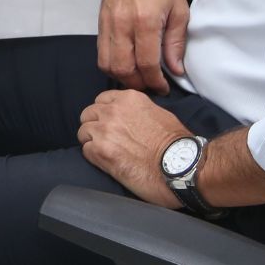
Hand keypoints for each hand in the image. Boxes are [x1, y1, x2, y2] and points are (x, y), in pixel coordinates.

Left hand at [79, 89, 189, 207]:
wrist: (180, 165)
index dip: (104, 113)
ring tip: (108, 153)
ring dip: (92, 142)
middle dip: (95, 126)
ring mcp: (104, 130)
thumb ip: (137, 110)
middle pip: (88, 114)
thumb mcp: (158, 113)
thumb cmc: (176, 144)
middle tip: (107, 140)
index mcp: (128, 98)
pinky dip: (94, 157)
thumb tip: (130, 117)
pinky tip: (108, 162)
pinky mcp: (100, 152)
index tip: (110, 124)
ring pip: (83, 132)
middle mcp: (113, 111)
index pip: (101, 100)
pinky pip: (86, 150)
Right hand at [98, 0, 191, 93]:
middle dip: (138, 84)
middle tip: (151, 85)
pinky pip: (101, 51)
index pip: (147, 64)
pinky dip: (112, 63)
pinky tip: (126, 61)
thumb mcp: (180, 9)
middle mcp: (122, 23)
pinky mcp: (100, 19)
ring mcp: (108, 22)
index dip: (156, 82)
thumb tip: (175, 69)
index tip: (164, 87)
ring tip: (138, 77)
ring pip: (107, 63)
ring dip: (122, 76)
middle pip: (123, 69)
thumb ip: (176, 42)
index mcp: (145, 21)